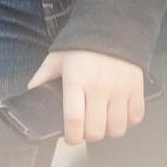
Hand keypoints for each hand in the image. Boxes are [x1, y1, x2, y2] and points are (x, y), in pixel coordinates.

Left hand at [28, 48, 144, 145]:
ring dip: (109, 131)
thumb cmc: (82, 46)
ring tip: (103, 123)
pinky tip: (119, 116)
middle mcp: (99, 87)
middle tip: (86, 130)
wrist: (113, 27)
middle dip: (89, 136)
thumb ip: (42, 76)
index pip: (74, 120)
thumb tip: (30, 92)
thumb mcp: (57, 58)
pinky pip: (136, 117)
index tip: (70, 138)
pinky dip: (128, 122)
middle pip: (96, 130)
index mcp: (76, 81)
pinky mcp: (137, 88)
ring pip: (117, 128)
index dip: (72, 137)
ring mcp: (120, 89)